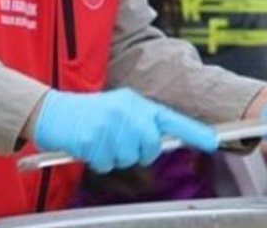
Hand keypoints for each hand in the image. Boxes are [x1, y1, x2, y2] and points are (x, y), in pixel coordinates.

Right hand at [32, 88, 216, 172]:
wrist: (53, 111)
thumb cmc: (90, 115)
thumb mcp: (120, 109)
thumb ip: (143, 122)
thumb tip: (164, 142)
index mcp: (137, 103)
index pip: (172, 119)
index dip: (194, 132)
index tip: (213, 142)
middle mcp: (127, 111)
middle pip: (151, 148)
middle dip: (138, 152)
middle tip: (120, 143)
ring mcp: (110, 124)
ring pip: (128, 158)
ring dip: (114, 157)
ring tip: (100, 141)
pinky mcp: (93, 138)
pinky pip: (106, 163)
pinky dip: (97, 161)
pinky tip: (88, 146)